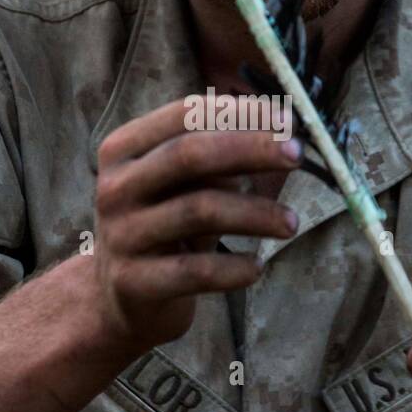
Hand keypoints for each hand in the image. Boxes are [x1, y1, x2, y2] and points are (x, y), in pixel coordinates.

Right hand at [89, 96, 300, 358]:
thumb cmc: (165, 227)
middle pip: (189, 154)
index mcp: (123, 150)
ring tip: (290, 222)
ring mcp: (120, 235)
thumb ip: (223, 158)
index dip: (236, 112)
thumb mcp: (186, 187)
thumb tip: (286, 130)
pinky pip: (196, 271)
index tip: (285, 117)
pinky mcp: (133, 282)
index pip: (182, 115)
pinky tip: (256, 267)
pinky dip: (234, 268)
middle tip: (296, 154)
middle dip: (250, 148)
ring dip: (256, 213)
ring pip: (199, 211)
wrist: (118, 299)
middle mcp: (114, 187)